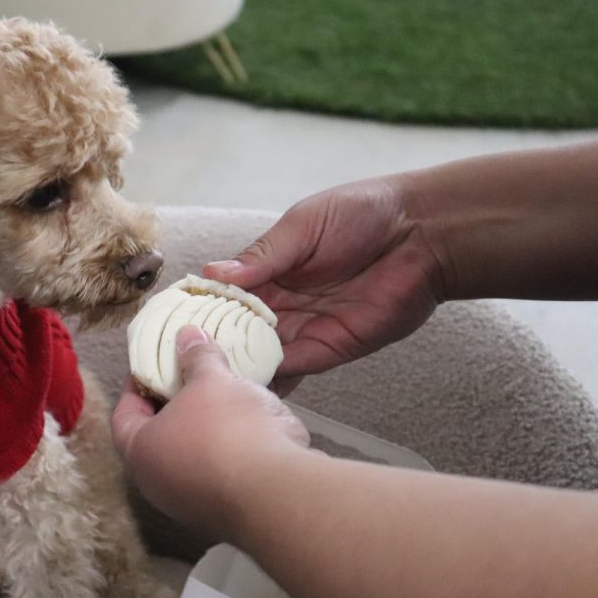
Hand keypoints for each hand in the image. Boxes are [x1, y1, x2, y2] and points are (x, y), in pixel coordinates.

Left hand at [111, 326, 309, 543]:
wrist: (279, 494)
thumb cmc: (228, 430)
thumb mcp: (213, 381)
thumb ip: (197, 357)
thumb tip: (186, 335)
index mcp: (140, 452)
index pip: (124, 414)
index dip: (136, 384)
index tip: (152, 364)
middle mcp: (157, 485)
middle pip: (158, 436)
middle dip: (176, 406)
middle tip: (192, 378)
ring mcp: (192, 504)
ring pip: (192, 456)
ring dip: (207, 428)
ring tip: (227, 397)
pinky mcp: (227, 514)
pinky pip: (222, 473)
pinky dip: (230, 449)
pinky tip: (252, 427)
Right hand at [205, 177, 445, 394]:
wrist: (423, 232)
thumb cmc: (363, 214)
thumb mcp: (302, 226)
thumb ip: (261, 256)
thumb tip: (212, 273)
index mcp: (270, 270)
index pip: (227, 297)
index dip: (203, 309)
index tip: (174, 323)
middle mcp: (283, 304)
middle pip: (239, 331)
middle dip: (215, 345)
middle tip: (184, 361)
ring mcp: (306, 327)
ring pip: (262, 355)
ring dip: (240, 366)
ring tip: (209, 381)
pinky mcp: (332, 347)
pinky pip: (295, 368)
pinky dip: (271, 377)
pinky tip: (247, 383)